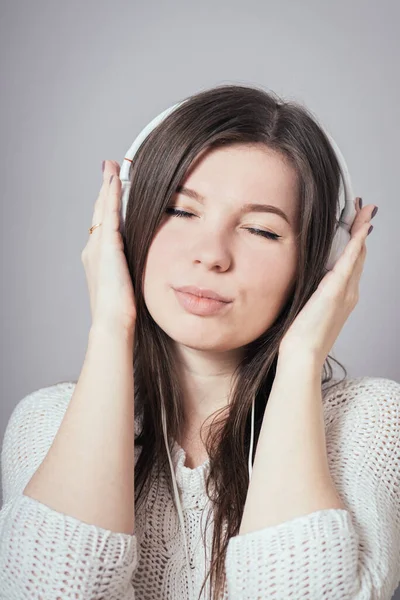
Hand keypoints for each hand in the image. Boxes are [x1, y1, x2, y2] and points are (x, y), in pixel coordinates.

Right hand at [81, 160, 136, 333]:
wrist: (112, 319)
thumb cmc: (120, 309)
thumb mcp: (126, 283)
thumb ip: (130, 268)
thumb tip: (142, 265)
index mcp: (98, 257)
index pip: (103, 224)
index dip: (107, 205)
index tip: (112, 190)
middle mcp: (93, 248)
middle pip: (99, 211)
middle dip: (104, 190)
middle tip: (108, 169)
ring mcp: (98, 246)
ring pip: (102, 209)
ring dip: (108, 187)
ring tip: (111, 168)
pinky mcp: (107, 246)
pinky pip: (109, 215)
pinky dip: (112, 196)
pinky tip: (116, 181)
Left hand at [278, 199, 376, 369]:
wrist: (302, 354)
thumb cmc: (300, 337)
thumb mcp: (306, 308)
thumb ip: (311, 292)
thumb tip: (306, 279)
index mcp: (342, 296)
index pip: (352, 262)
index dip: (355, 241)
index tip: (355, 222)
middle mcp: (349, 292)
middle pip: (359, 255)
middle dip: (361, 230)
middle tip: (364, 208)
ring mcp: (346, 292)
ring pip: (358, 254)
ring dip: (361, 231)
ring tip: (363, 210)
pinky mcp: (336, 292)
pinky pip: (350, 262)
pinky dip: (356, 244)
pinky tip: (360, 229)